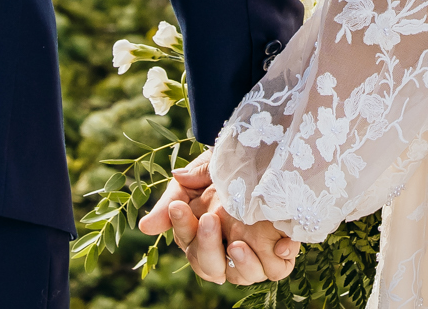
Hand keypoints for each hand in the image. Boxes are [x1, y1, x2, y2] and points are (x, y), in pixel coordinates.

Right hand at [138, 157, 297, 283]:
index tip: (179, 206)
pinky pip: (278, 268)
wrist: (263, 150)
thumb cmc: (227, 164)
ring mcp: (252, 253)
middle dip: (207, 247)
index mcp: (202, 235)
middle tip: (210, 219)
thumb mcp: (199, 174)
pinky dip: (280, 258)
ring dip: (240, 264)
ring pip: (241, 276)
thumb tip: (146, 227)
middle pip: (209, 267)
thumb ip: (175, 198)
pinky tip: (281, 244)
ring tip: (238, 244)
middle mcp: (225, 249)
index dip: (182, 228)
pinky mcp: (279, 252)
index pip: (188, 243)